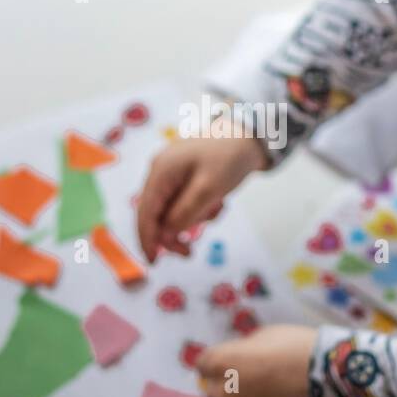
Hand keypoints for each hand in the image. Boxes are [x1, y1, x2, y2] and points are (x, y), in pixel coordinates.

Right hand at [136, 127, 266, 261]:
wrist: (251, 134)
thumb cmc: (229, 157)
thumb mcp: (209, 190)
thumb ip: (184, 214)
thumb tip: (166, 233)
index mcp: (161, 172)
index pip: (145, 212)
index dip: (147, 239)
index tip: (153, 262)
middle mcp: (161, 172)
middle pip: (156, 214)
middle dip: (172, 234)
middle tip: (190, 252)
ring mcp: (172, 174)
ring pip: (171, 211)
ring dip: (190, 220)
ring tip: (215, 212)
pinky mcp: (185, 176)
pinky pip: (184, 202)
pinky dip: (199, 210)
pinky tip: (217, 203)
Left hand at [195, 325, 316, 396]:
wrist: (328, 378)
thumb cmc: (295, 347)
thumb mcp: (265, 335)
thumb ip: (244, 349)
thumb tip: (241, 357)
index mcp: (221, 363)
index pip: (203, 364)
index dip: (217, 361)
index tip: (230, 360)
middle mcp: (224, 393)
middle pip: (212, 391)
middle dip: (225, 384)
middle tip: (248, 378)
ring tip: (262, 396)